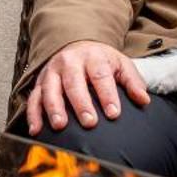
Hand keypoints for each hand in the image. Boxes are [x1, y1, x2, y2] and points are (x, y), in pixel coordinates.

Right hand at [25, 40, 149, 134]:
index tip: (114, 113)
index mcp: (92, 57)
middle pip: (74, 82)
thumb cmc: (101, 61)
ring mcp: (52, 72)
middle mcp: (69, 62)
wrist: (77, 46)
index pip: (100, 75)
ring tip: (60, 125)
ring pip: (50, 89)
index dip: (107, 95)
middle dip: (81, 103)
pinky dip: (33, 114)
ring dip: (54, 108)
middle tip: (89, 122)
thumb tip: (143, 100)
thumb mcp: (120, 65)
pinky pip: (34, 98)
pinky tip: (36, 130)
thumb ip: (132, 82)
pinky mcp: (40, 83)